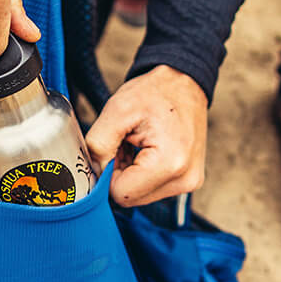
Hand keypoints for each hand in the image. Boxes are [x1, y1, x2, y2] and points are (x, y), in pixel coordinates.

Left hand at [86, 65, 207, 206]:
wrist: (183, 83)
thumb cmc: (155, 92)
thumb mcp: (117, 111)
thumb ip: (97, 145)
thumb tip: (91, 173)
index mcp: (169, 163)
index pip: (121, 194)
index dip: (108, 173)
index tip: (112, 149)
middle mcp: (185, 179)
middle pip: (131, 198)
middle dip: (119, 174)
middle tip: (124, 145)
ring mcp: (189, 182)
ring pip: (140, 196)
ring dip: (130, 174)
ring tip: (136, 145)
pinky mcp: (188, 181)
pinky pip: (152, 189)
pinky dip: (142, 173)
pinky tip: (144, 151)